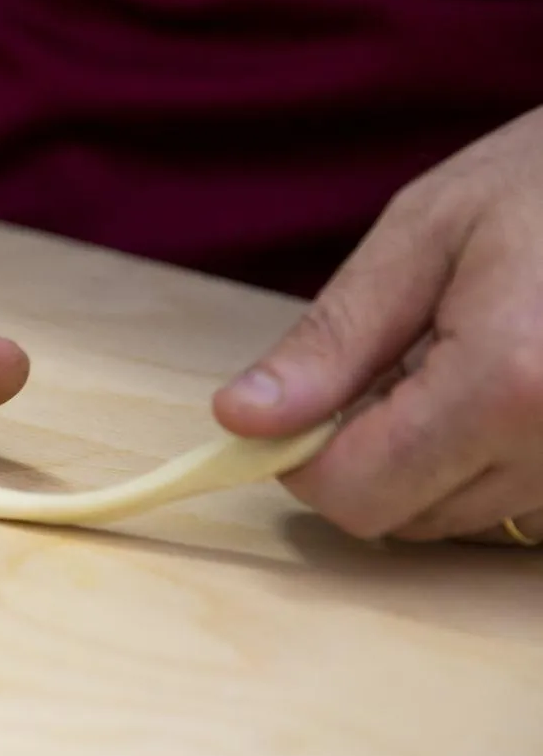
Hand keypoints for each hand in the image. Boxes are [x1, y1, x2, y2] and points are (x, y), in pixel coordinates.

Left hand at [213, 105, 542, 546]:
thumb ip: (332, 341)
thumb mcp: (423, 236)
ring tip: (458, 359)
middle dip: (364, 457)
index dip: (302, 461)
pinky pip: (518, 500)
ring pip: (460, 519)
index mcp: (508, 384)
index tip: (292, 411)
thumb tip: (240, 421)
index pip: (358, 494)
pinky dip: (484, 459)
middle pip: (406, 519)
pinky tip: (502, 384)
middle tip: (388, 364)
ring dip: (427, 460)